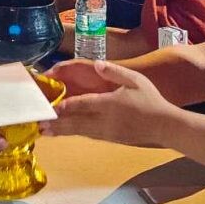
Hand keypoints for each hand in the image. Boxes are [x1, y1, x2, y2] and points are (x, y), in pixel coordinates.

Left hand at [42, 61, 171, 147]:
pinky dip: (77, 135)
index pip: (82, 105)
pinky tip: (68, 134)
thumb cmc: (150, 100)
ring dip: (63, 132)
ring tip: (46, 133)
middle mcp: (105, 120)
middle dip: (57, 125)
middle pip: (76, 123)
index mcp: (109, 104)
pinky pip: (90, 136)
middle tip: (39, 126)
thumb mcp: (135, 80)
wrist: (165, 126)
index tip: (50, 109)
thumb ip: (114, 71)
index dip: (65, 107)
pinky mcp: (111, 139)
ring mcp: (107, 133)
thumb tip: (96, 63)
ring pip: (81, 132)